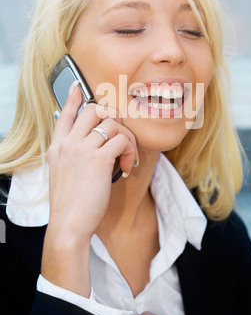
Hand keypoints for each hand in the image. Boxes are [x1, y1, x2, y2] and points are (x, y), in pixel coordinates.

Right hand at [41, 82, 137, 295]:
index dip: (74, 99)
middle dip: (112, 116)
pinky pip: (122, 141)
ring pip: (113, 123)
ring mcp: (83, 149)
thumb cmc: (69, 205)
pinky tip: (127, 169)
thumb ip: (71, 157)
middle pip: (94, 110)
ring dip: (126, 138)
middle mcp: (69, 143)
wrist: (68, 225)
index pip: (64, 115)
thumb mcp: (62, 175)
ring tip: (126, 157)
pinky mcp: (99, 159)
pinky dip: (130, 152)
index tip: (79, 88)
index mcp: (57, 148)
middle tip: (120, 134)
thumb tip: (91, 147)